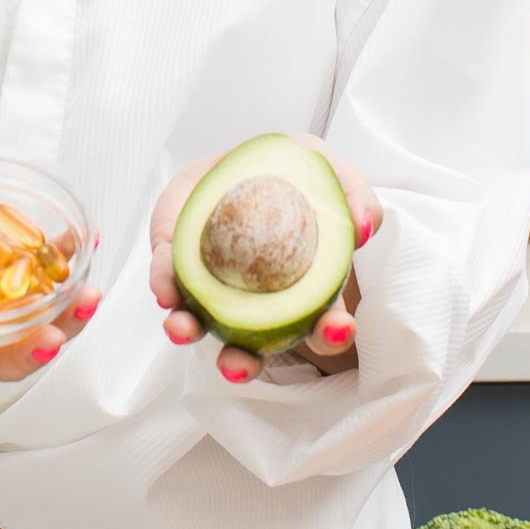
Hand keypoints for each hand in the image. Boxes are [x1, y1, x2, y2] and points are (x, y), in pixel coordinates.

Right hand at [0, 204, 103, 388]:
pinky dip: (69, 261)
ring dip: (67, 316)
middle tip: (47, 342)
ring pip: (39, 328)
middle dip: (27, 354)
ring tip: (87, 297)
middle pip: (2, 360)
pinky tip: (85, 239)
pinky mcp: (22, 281)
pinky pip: (51, 278)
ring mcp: (1, 314)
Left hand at [147, 133, 381, 381]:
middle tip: (238, 365)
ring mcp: (212, 288)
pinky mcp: (176, 264)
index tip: (335, 330)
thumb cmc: (289, 176)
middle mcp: (254, 302)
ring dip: (191, 333)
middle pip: (253, 345)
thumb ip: (354, 197)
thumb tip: (365, 229)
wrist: (241, 164)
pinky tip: (164, 290)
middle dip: (245, 362)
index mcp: (301, 290)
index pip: (320, 324)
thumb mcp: (327, 172)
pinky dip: (165, 284)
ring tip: (184, 331)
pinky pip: (169, 279)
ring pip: (201, 324)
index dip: (330, 334)